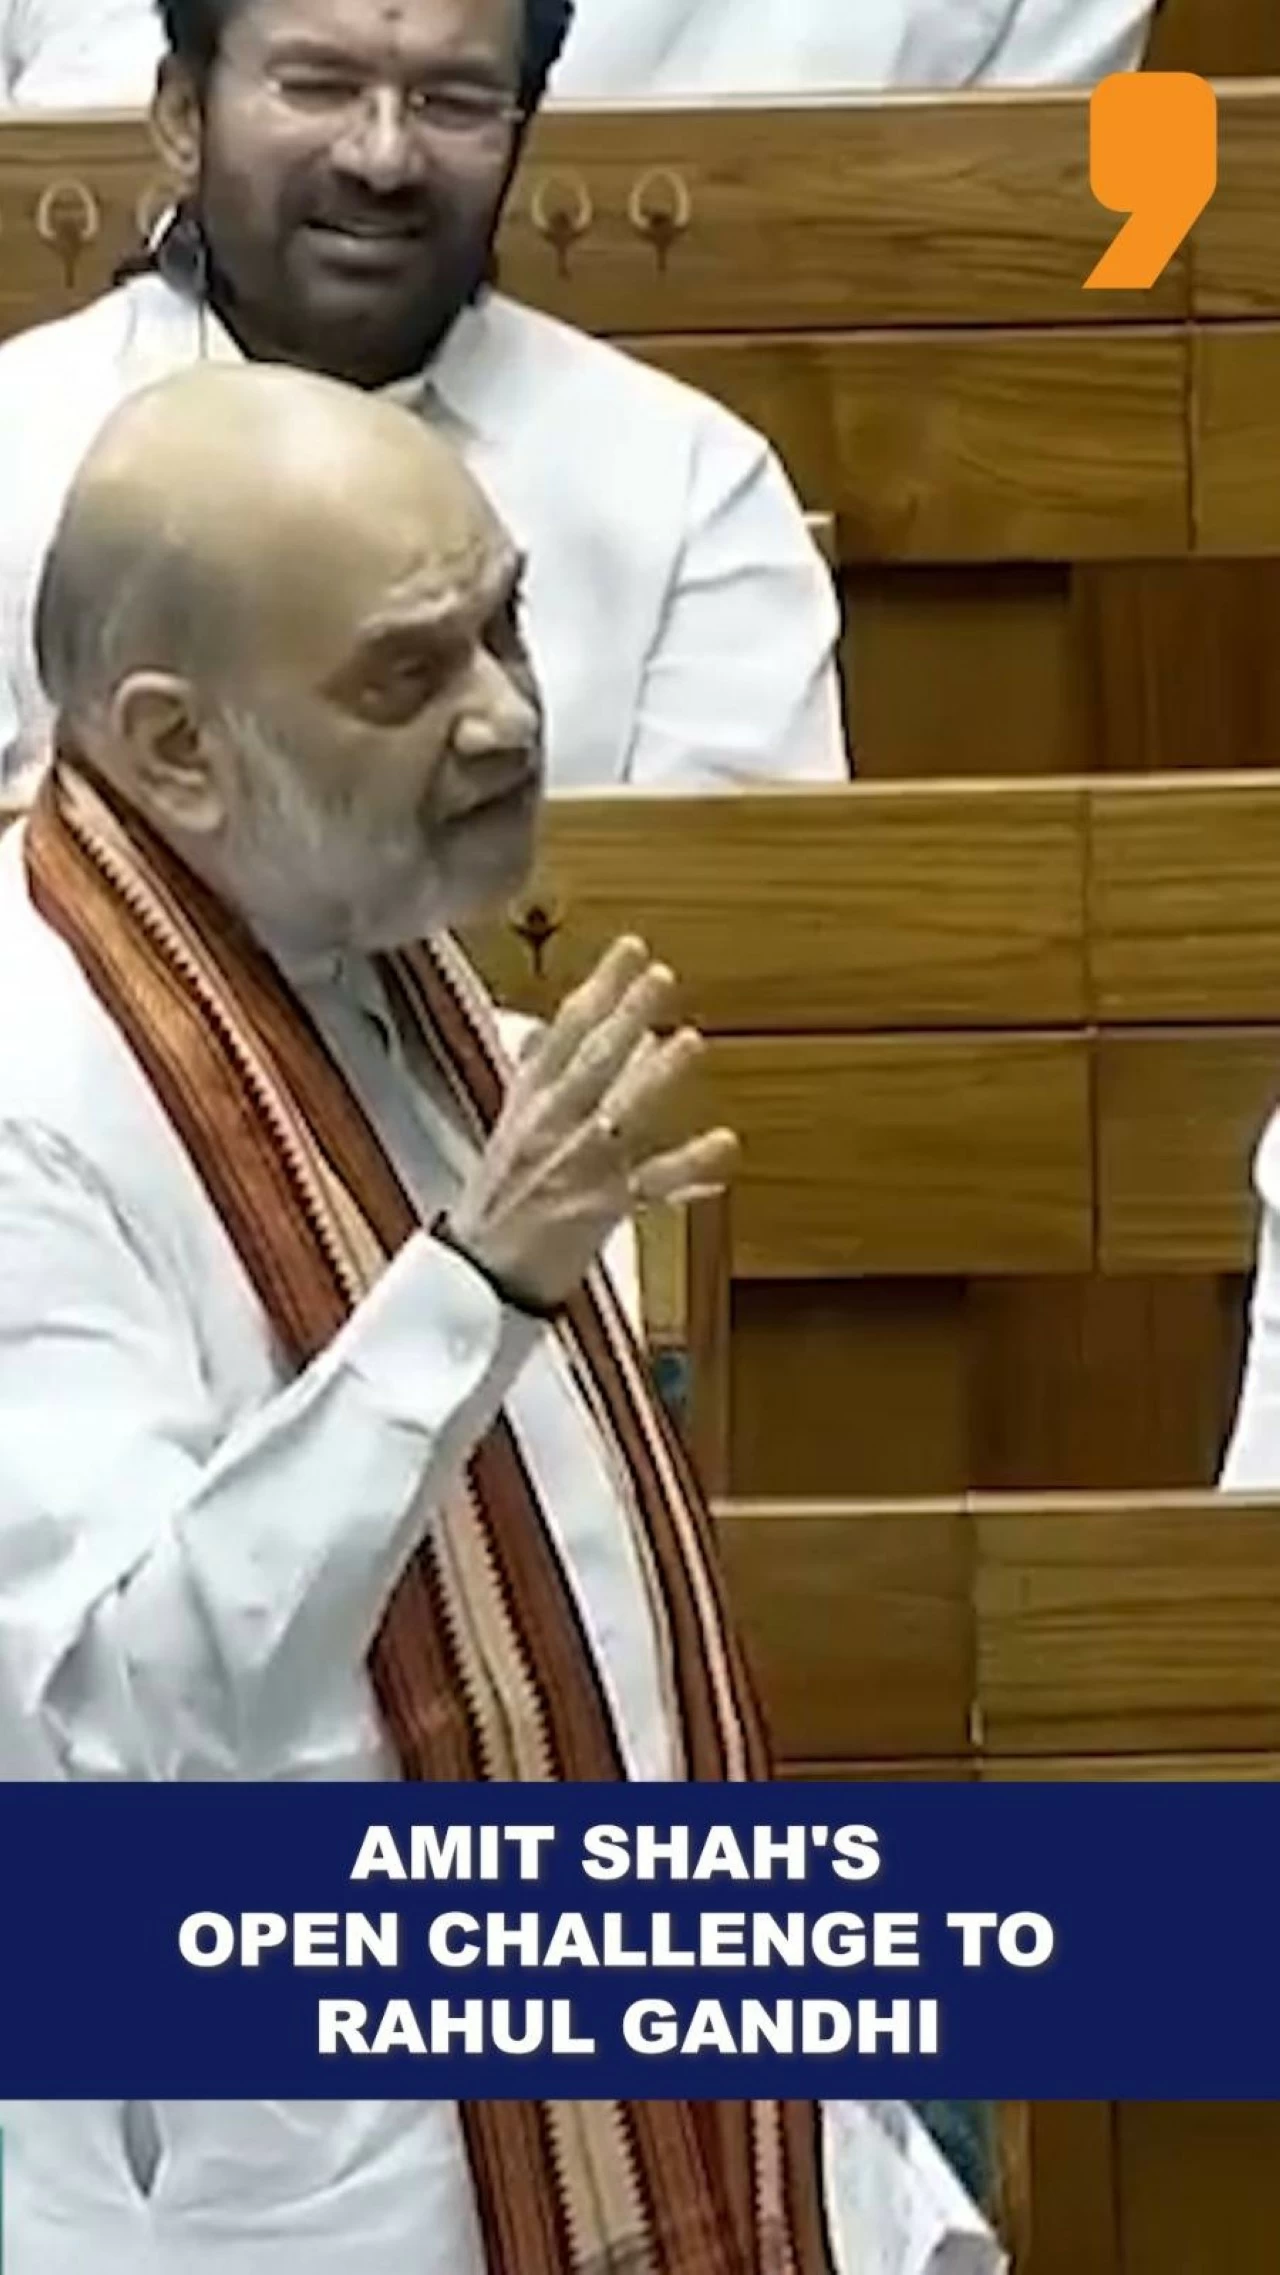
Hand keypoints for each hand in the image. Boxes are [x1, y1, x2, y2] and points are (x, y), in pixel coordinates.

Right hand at [443, 936, 738, 1313]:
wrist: (478, 1274)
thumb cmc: (500, 1200)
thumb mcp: (510, 1125)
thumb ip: (533, 1075)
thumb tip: (546, 1027)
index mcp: (528, 1102)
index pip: (564, 1032)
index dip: (599, 989)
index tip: (631, 949)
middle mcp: (548, 1127)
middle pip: (589, 1062)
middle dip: (625, 1017)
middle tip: (662, 975)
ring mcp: (572, 1168)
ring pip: (616, 1113)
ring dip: (655, 1078)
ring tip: (691, 1041)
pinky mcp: (595, 1211)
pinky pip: (649, 1185)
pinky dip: (688, 1167)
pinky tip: (724, 1144)